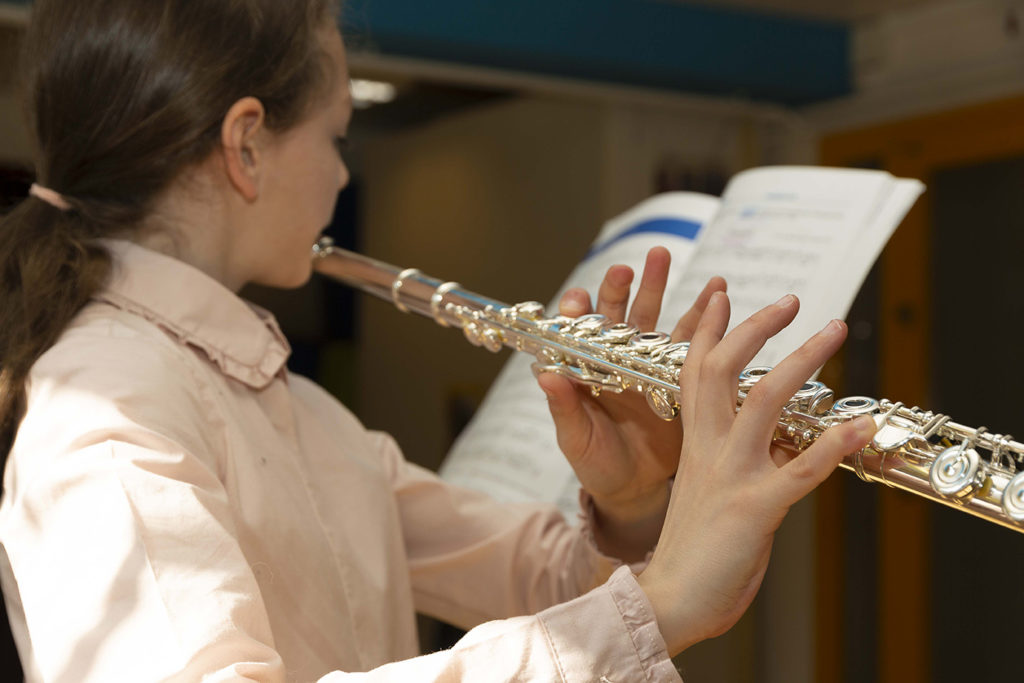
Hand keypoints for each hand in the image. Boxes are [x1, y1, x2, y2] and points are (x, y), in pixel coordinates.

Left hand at [537, 247, 724, 559]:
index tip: (579, 298)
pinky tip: (716, 291)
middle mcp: (615, 359)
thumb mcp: (576, 439)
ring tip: (664, 255)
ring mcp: (647, 363)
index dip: (577, 312)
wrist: (636, 490)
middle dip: (619, 287)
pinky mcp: (679, 374)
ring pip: (652, 317)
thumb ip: (563, 407)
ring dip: (657, 285)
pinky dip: (704, 316)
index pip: (577, 331)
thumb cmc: (596, 464)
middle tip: (626, 268)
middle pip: (615, 313)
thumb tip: (544, 374)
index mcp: (586, 369)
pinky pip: (692, 340)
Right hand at [637, 292, 876, 654]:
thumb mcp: (706, 491)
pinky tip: (863, 425)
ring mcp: (732, 474)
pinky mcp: (757, 507)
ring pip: (764, 400)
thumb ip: (731, 460)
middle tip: (791, 300)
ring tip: (834, 331)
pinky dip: (836, 444)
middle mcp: (708, 449)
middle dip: (755, 328)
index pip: (695, 372)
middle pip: (723, 369)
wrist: (669, 598)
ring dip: (802, 360)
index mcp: (692, 444)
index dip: (710, 330)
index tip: (722, 294)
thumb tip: (776, 443)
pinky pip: (801, 469)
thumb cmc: (690, 550)